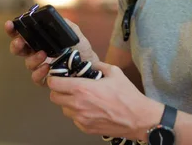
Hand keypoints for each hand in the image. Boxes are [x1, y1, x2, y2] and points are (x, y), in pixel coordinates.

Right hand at [5, 17, 97, 86]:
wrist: (91, 64)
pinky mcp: (46, 79)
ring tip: (43, 54)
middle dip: (16, 45)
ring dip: (33, 58)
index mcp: (40, 39)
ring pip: (28, 63)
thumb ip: (62, 23)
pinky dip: (39, 72)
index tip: (10, 24)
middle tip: (20, 42)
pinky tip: (47, 67)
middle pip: (18, 49)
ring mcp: (40, 66)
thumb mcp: (73, 31)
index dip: (13, 29)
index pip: (22, 33)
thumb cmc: (80, 47)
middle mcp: (37, 52)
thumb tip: (52, 17)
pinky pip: (36, 78)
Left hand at [47, 62, 162, 140]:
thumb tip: (90, 64)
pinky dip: (77, 114)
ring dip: (68, 103)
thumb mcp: (114, 72)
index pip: (54, 84)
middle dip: (59, 91)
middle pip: (54, 97)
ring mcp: (80, 118)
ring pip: (63, 109)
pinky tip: (89, 109)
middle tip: (69, 87)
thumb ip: (98, 66)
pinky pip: (74, 119)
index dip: (54, 79)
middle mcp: (77, 104)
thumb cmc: (127, 96)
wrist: (138, 118)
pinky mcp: (85, 128)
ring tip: (81, 98)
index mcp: (82, 88)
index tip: (59, 77)